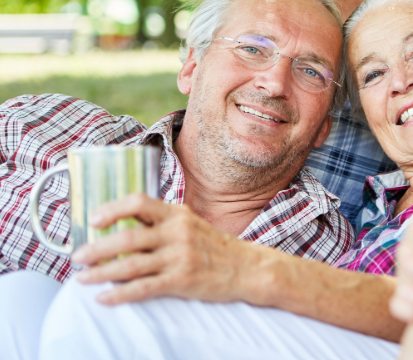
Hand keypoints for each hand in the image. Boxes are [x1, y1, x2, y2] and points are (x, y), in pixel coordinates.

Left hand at [72, 193, 267, 305]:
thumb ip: (163, 222)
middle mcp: (177, 232)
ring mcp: (180, 257)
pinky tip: (105, 298)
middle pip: (128, 238)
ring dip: (101, 273)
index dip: (112, 210)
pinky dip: (119, 294)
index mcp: (178, 214)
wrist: (248, 267)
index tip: (94, 220)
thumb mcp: (191, 224)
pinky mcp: (182, 280)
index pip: (139, 202)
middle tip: (77, 257)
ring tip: (83, 278)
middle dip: (97, 249)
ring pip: (130, 265)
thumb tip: (125, 225)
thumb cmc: (216, 247)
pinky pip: (143, 288)